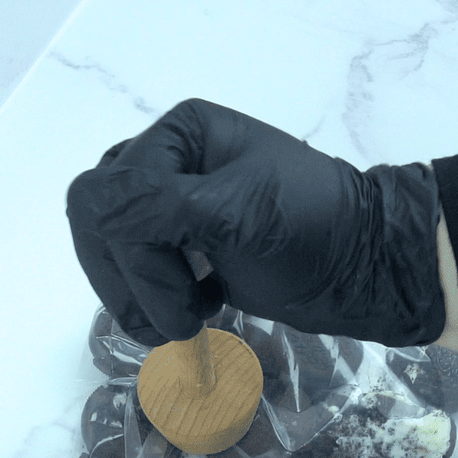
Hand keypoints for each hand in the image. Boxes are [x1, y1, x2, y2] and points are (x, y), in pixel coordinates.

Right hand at [66, 98, 444, 348]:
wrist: (367, 270)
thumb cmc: (315, 228)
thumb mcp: (238, 212)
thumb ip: (159, 206)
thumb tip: (89, 203)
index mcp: (182, 136)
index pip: (107, 193)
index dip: (131, 250)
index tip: (182, 289)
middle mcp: (172, 165)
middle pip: (100, 226)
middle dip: (134, 282)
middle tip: (180, 320)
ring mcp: (178, 211)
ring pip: (115, 256)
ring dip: (143, 299)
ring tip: (191, 322)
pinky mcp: (190, 252)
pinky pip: (141, 277)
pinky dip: (158, 304)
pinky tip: (201, 312)